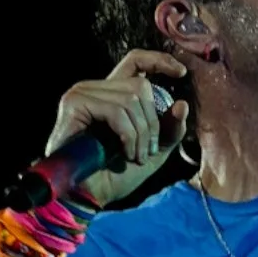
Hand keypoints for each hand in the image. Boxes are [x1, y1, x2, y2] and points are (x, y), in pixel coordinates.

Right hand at [46, 49, 188, 208]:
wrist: (89, 196)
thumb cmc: (116, 176)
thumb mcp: (154, 151)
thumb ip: (170, 129)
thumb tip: (182, 104)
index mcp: (112, 95)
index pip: (136, 61)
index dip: (159, 61)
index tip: (181, 73)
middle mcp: (95, 89)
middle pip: (140, 85)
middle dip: (152, 122)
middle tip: (147, 151)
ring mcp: (82, 94)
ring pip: (131, 99)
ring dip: (141, 134)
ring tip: (135, 156)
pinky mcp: (75, 103)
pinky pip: (116, 111)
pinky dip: (128, 135)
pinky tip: (125, 153)